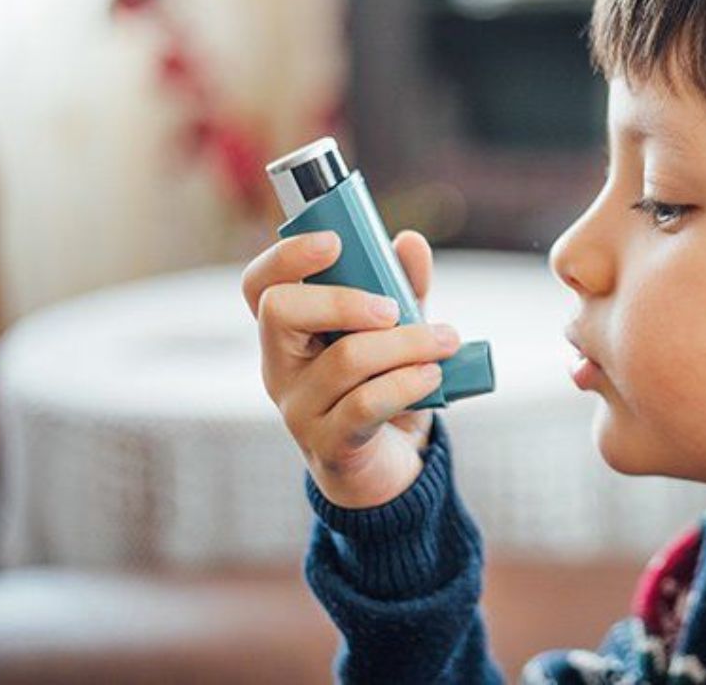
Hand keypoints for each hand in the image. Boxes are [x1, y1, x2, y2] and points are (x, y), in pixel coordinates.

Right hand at [240, 228, 460, 508]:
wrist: (389, 463)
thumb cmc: (383, 385)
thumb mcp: (396, 331)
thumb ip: (402, 287)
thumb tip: (409, 243)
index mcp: (287, 332)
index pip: (260, 285)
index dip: (286, 257)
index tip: (334, 242)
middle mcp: (279, 367)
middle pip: (281, 311)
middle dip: (344, 299)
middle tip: (394, 308)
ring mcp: (298, 409)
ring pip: (345, 359)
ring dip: (406, 343)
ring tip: (445, 341)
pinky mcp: (329, 444)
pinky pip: (367, 403)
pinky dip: (408, 382)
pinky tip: (433, 375)